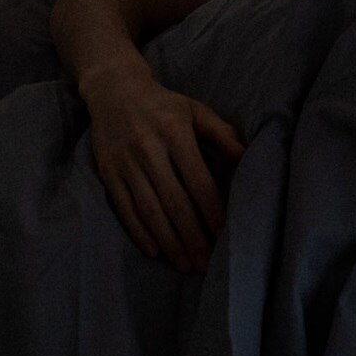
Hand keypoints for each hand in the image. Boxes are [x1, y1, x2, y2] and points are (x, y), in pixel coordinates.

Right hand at [82, 64, 244, 272]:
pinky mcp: (108, 173)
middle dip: (192, 236)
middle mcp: (149, 150)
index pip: (198, 180)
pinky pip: (124, 208)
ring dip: (169, 241)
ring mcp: (126, 164)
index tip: (224, 234)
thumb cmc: (165, 104)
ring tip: (186, 264)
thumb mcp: (196, 110)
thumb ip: (222, 134)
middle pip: (174, 202)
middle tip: (207, 263)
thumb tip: (247, 157)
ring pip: (149, 211)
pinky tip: (155, 251)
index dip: (212, 210)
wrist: (115, 90)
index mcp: (175, 133)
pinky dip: (140, 232)